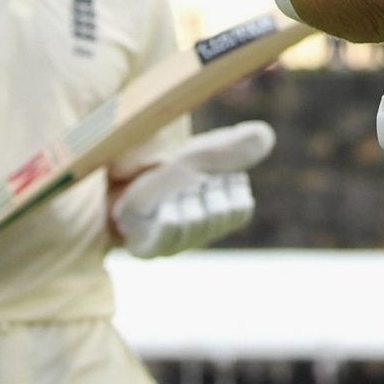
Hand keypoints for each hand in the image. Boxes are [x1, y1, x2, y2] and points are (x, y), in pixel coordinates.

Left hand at [110, 121, 275, 258]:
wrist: (119, 185)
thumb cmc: (167, 174)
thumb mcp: (203, 156)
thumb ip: (234, 149)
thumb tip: (264, 134)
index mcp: (218, 215)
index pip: (240, 207)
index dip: (226, 186)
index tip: (210, 177)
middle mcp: (200, 233)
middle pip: (219, 214)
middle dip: (206, 191)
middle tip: (187, 185)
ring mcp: (175, 243)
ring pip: (196, 221)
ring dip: (185, 201)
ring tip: (171, 195)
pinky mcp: (148, 248)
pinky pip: (168, 236)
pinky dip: (172, 220)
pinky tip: (168, 211)